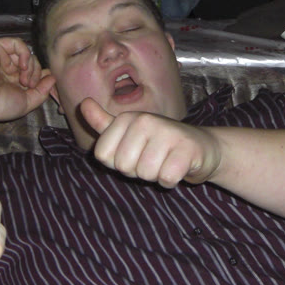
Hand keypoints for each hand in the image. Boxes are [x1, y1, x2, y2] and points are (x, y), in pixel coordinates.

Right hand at [0, 37, 54, 124]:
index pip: (34, 73)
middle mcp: (8, 69)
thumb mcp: (27, 102)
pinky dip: (25, 53)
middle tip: (29, 85)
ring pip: (27, 54)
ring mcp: (2, 58)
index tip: (42, 86)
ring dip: (31, 66)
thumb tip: (53, 78)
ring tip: (24, 80)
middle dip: (36, 73)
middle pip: (33, 62)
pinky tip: (22, 66)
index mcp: (13, 82)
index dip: (41, 78)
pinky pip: (17, 43)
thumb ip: (42, 91)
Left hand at [80, 98, 220, 187]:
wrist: (201, 147)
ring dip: (156, 175)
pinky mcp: (187, 149)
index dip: (118, 163)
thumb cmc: (159, 143)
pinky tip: (177, 167)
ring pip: (146, 174)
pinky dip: (171, 180)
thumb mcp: (128, 132)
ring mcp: (167, 133)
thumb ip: (103, 123)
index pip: (104, 156)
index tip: (134, 153)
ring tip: (165, 161)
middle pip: (124, 166)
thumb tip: (83, 104)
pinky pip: (166, 178)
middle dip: (138, 171)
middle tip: (152, 159)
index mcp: (127, 118)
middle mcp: (145, 121)